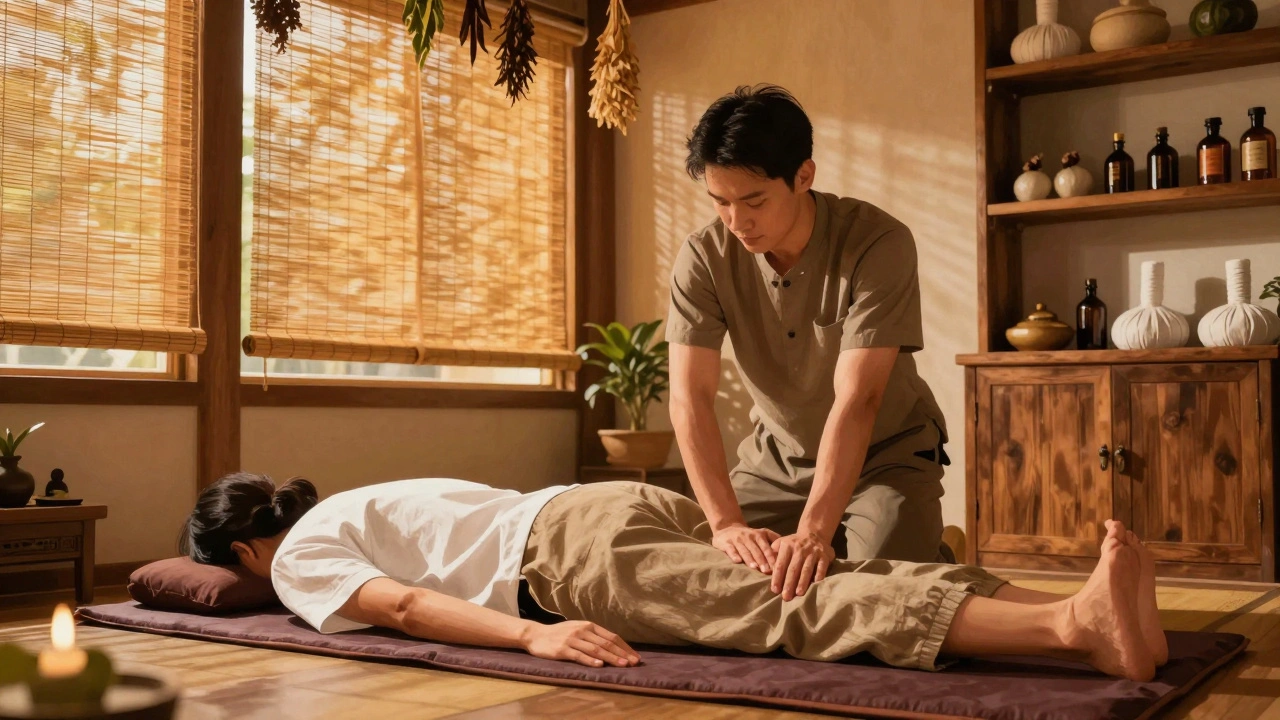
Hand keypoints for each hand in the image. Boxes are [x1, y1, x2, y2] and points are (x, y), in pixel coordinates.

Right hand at [522, 620, 640, 667]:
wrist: (536, 635)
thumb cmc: (560, 634)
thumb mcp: (578, 630)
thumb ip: (594, 637)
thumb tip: (614, 647)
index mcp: (589, 625)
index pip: (611, 636)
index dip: (624, 647)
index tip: (635, 656)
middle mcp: (582, 630)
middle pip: (606, 643)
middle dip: (622, 653)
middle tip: (634, 663)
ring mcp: (572, 639)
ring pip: (596, 649)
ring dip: (611, 658)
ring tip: (622, 665)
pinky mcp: (563, 649)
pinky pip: (579, 655)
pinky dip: (590, 660)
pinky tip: (600, 665)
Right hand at [712, 524, 779, 572]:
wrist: (727, 528)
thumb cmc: (749, 536)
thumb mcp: (762, 534)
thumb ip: (774, 540)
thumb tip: (789, 551)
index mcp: (759, 535)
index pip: (767, 547)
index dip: (772, 557)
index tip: (777, 567)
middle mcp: (749, 536)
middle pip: (757, 550)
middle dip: (762, 560)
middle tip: (767, 571)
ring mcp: (737, 540)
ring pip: (745, 550)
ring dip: (750, 559)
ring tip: (755, 567)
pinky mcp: (726, 543)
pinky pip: (730, 549)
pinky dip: (734, 555)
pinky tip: (737, 561)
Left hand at [770, 532, 834, 599]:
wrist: (813, 533)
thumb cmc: (793, 544)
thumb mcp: (780, 544)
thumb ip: (773, 555)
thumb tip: (766, 571)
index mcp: (787, 546)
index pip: (780, 564)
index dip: (777, 577)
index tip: (775, 590)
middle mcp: (800, 548)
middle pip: (793, 568)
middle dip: (789, 583)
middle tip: (786, 597)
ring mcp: (813, 552)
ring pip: (807, 569)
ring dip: (803, 582)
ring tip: (799, 593)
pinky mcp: (824, 556)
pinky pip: (821, 566)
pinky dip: (819, 574)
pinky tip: (816, 583)